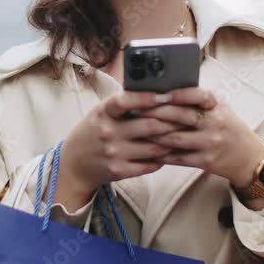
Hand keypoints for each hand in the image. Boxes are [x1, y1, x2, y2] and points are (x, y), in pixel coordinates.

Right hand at [54, 90, 180, 208]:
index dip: (147, 97)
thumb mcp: (100, 113)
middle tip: (189, 117)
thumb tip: (153, 92)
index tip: (167, 95)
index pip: (125, 100)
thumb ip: (122, 104)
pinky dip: (162, 158)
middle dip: (172, 121)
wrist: (73, 164)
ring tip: (183, 134)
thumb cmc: (92, 132)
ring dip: (171, 141)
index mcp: (103, 113)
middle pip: (149, 125)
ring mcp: (114, 153)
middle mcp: (108, 132)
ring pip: (154, 147)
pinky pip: (150, 165)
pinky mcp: (119, 171)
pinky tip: (168, 152)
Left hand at [137, 87, 263, 190]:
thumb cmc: (228, 127)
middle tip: (136, 109)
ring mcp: (210, 143)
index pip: (199, 95)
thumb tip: (165, 88)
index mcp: (217, 106)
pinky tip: (148, 148)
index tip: (158, 93)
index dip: (178, 94)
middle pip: (182, 116)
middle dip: (156, 112)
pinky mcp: (205, 161)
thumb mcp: (220, 108)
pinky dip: (161, 153)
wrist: (249, 158)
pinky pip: (178, 157)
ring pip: (175, 138)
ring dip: (153, 134)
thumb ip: (198, 100)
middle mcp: (215, 123)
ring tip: (136, 128)